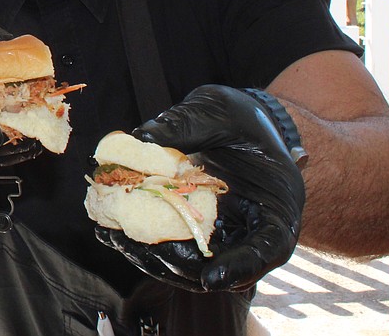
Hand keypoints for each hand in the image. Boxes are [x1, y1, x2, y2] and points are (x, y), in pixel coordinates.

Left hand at [95, 84, 304, 291]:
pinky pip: (172, 247)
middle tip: (134, 246)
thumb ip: (188, 123)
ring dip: (151, 257)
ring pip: (192, 264)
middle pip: (223, 267)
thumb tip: (144, 137)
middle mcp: (254, 230)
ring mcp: (225, 236)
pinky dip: (144, 243)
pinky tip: (111, 229)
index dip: (241, 267)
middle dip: (176, 261)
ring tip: (113, 235)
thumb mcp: (219, 110)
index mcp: (276, 204)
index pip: (270, 247)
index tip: (209, 277)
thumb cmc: (239, 115)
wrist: (237, 120)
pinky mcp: (198, 234)